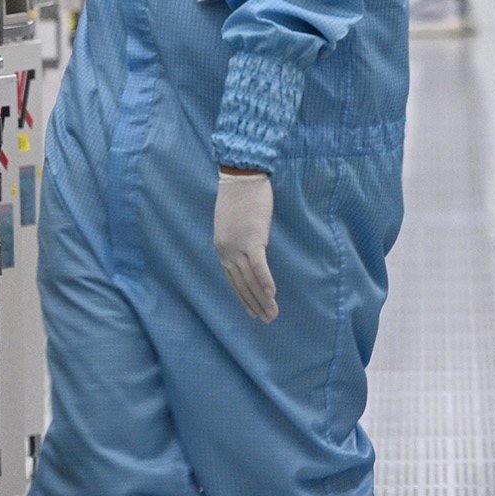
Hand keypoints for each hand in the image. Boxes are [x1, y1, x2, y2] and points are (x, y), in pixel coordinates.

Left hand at [213, 167, 278, 321]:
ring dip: (262, 299)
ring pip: (250, 280)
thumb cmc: (239, 195)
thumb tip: (249, 247)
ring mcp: (238, 246)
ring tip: (273, 314)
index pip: (232, 280)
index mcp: (222, 247)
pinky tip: (273, 295)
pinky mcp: (252, 238)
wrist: (240, 176)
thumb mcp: (233, 221)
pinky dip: (265, 281)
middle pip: (241, 284)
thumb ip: (238, 237)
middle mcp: (226, 251)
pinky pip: (259, 265)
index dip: (243, 297)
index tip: (252, 311)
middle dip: (254, 304)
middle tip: (267, 320)